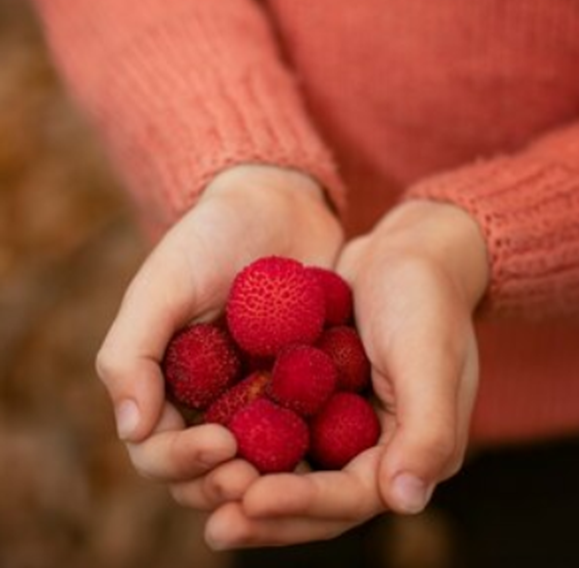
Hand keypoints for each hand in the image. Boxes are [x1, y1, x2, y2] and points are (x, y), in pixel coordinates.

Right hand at [95, 165, 342, 486]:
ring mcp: (260, 398)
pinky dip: (314, 447)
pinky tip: (335, 448)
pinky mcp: (305, 389)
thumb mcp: (163, 285)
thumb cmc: (211, 238)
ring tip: (293, 479)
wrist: (279, 206)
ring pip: (259, 465)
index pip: (158, 450)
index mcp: (166, 386)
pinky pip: (308, 431)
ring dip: (269, 480)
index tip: (221, 445)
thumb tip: (130, 428)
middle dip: (224, 484)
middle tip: (254, 479)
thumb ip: (131, 352)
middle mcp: (211, 402)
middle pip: (207, 471)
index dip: (182, 461)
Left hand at [179, 200, 488, 548]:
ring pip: (297, 474)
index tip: (252, 499)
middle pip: (320, 501)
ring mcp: (350, 428)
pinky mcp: (325, 403)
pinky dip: (254, 446)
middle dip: (270, 515)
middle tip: (217, 527)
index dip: (304, 505)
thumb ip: (427, 430)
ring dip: (254, 488)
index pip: (355, 497)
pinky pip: (285, 435)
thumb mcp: (431, 359)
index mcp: (417, 451)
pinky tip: (212, 449)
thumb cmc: (426, 300)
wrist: (408, 252)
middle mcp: (383, 451)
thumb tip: (405, 502)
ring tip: (204, 496)